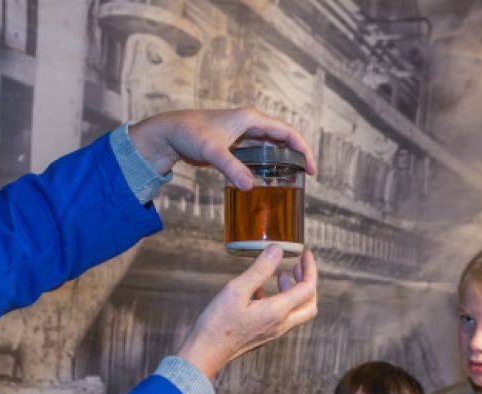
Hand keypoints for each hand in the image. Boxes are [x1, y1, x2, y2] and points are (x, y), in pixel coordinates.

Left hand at [128, 107, 317, 188]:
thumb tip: (251, 186)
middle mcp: (250, 123)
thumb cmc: (190, 133)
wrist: (170, 133)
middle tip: (305, 178)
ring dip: (282, 162)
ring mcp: (243, 133)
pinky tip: (268, 179)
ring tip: (291, 181)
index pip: (287, 132)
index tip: (311, 169)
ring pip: (270, 147)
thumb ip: (232, 168)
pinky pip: (258, 154)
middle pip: (282, 139)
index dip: (303, 149)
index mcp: (251, 119)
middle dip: (296, 157)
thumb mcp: (212, 151)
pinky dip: (266, 165)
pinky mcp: (234, 144)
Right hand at [176, 247, 317, 379]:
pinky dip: (280, 301)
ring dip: (294, 292)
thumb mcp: (237, 290)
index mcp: (278, 312)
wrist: (206, 353)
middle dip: (308, 282)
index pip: (307, 288)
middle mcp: (280, 324)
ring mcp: (273, 332)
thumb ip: (259, 269)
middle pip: (309, 304)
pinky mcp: (263, 335)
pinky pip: (281, 318)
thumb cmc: (218, 323)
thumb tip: (278, 249)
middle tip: (299, 265)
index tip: (305, 253)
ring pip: (296, 312)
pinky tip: (262, 291)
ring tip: (283, 275)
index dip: (310, 268)